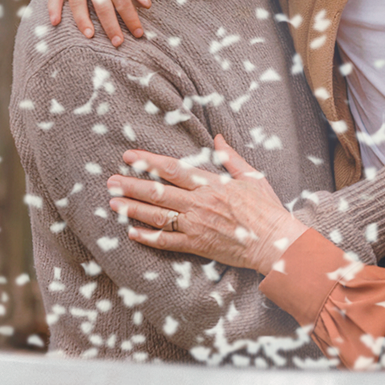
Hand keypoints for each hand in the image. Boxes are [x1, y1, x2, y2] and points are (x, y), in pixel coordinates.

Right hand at [43, 0, 150, 43]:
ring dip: (83, 21)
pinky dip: (53, 7)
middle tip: (118, 43)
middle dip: (112, 27)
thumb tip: (146, 5)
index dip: (132, 20)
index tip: (139, 34)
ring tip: (90, 36)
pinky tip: (54, 22)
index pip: (124, 3)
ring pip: (79, 4)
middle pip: (103, 7)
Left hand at [107, 139, 305, 273]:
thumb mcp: (252, 176)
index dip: (148, 162)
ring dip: (133, 209)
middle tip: (111, 181)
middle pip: (158, 192)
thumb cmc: (266, 209)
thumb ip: (231, 158)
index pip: (172, 170)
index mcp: (211, 184)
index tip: (129, 157)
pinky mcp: (197, 246)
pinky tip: (132, 232)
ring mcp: (196, 226)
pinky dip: (148, 237)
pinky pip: (167, 242)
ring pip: (157, 216)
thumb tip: (218, 138)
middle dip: (132, 185)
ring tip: (114, 203)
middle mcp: (199, 204)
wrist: (274, 242)